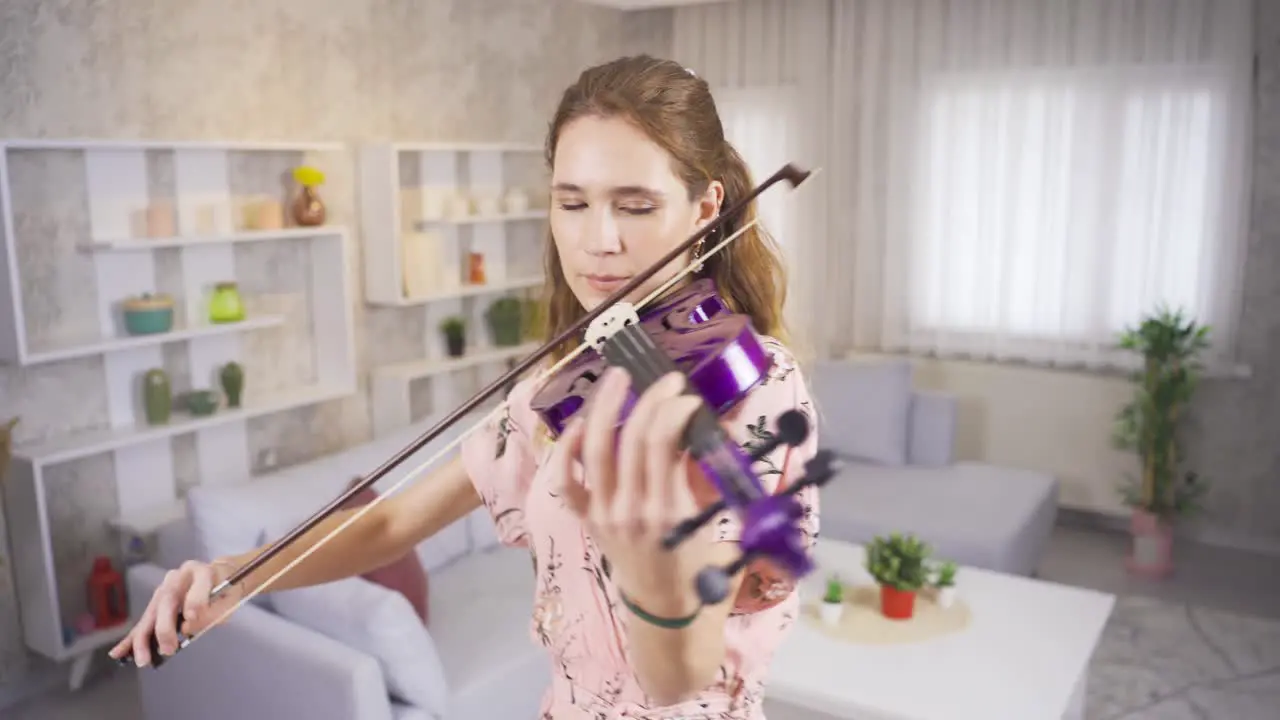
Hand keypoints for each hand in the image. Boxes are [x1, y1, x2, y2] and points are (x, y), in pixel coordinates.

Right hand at [107, 559, 239, 665]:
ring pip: (151, 612)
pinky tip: (118, 652)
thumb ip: (213, 613)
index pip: (199, 582)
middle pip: (168, 599)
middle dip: (164, 627)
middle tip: (168, 649)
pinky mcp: (156, 602)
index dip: (195, 600)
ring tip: (142, 659)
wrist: (218, 579)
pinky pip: (144, 621)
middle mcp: (179, 576)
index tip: (192, 618)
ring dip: (144, 638)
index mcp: (202, 571)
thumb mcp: (229, 601)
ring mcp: (164, 588)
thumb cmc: (226, 591)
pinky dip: (132, 638)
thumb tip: (186, 628)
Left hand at [554, 367, 711, 614]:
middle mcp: (630, 509)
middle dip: (651, 400)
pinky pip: (566, 482)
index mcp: (667, 511)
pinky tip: (579, 423)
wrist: (663, 605)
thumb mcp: (706, 516)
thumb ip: (700, 471)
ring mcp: (603, 513)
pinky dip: (567, 451)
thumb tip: (708, 421)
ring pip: (596, 450)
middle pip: (632, 438)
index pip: (662, 444)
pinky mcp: (587, 518)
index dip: (674, 411)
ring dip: (607, 407)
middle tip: (668, 379)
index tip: (690, 398)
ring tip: (619, 377)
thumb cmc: (693, 560)